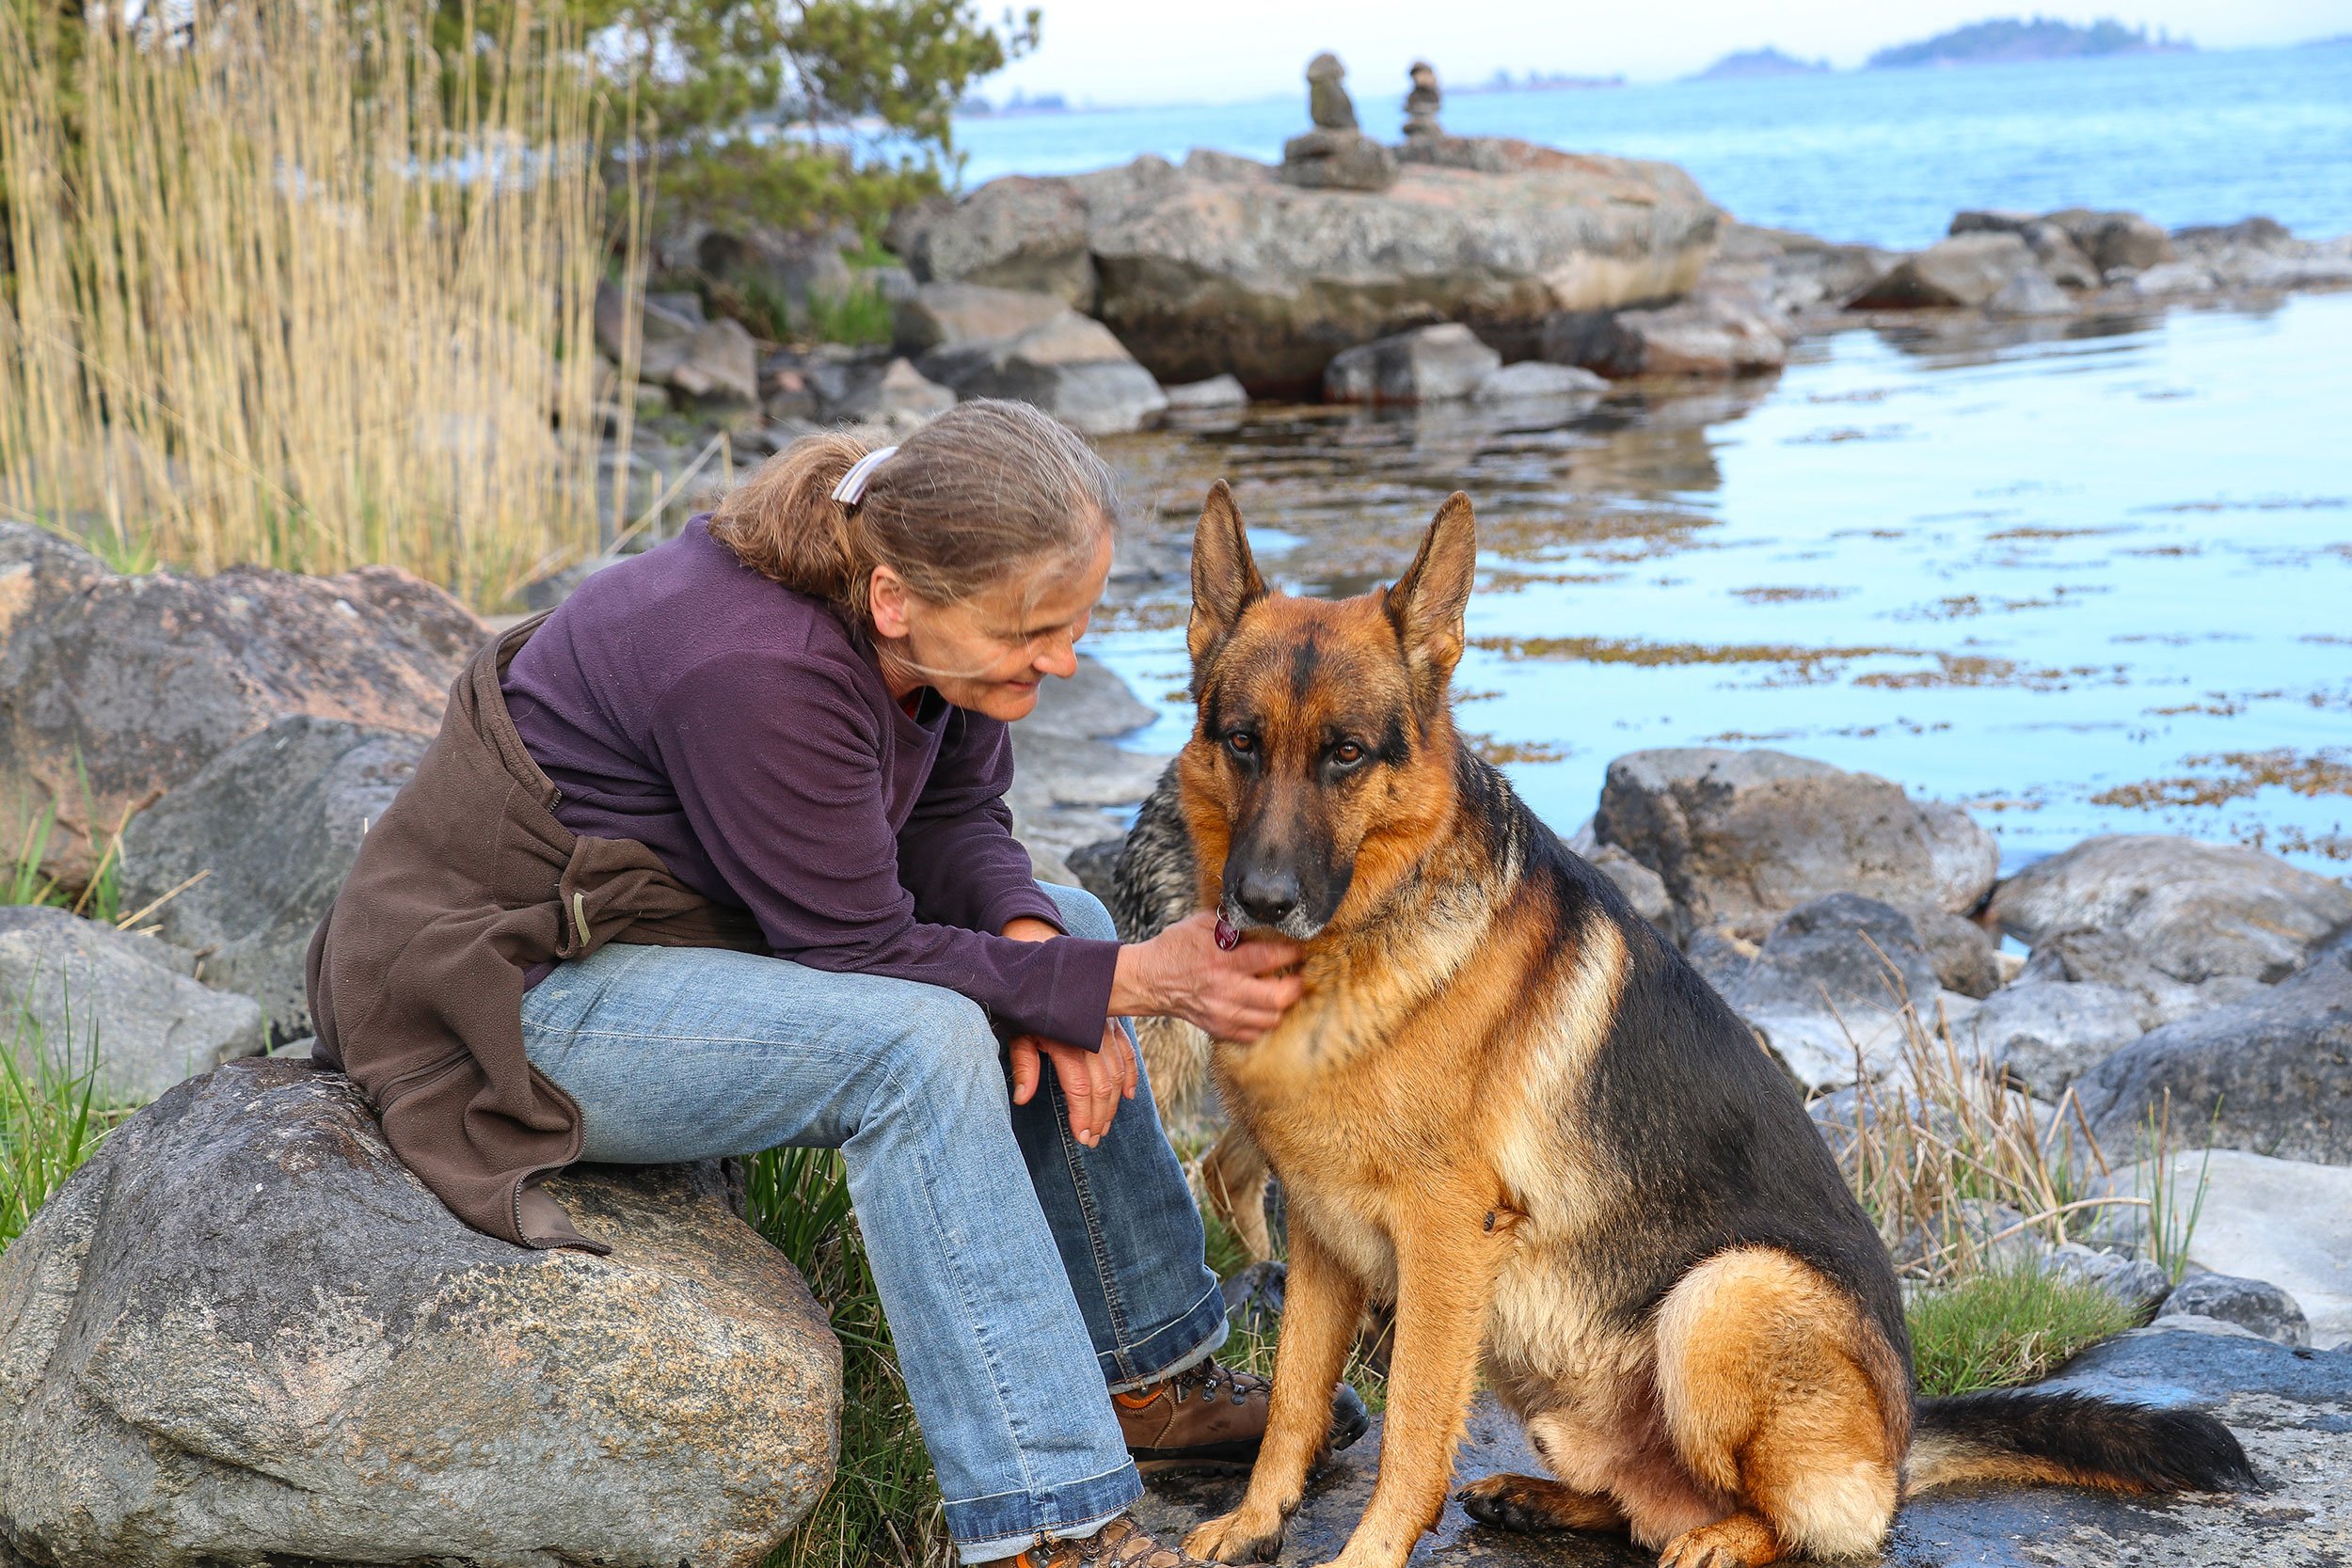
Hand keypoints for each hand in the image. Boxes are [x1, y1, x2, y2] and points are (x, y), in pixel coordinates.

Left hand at [1009, 1018, 1137, 1146]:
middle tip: (1093, 1139)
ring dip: (1113, 1104)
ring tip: (1104, 1126)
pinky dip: (1130, 1075)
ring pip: (1117, 1073)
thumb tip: (1022, 1098)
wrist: (1041, 971)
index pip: (1080, 1087)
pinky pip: (1128, 1052)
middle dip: (1099, 1116)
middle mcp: (1091, 1036)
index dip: (1083, 1114)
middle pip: (1103, 1085)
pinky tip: (1128, 1096)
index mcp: (1066, 1041)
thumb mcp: (1017, 1032)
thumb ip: (1023, 1065)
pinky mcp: (1113, 1024)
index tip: (1082, 1136)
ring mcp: (1105, 1029)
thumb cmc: (1025, 1006)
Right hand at [1111, 911, 1303, 1042]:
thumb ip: (1231, 922)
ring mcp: (1222, 1013)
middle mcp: (1225, 990)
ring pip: (1270, 1019)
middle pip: (1277, 998)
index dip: (1291, 953)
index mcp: (1222, 960)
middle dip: (1295, 986)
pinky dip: (1263, 1022)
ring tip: (1281, 992)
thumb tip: (1259, 917)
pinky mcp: (1218, 1028)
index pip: (1269, 958)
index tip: (1299, 950)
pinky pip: (1254, 1034)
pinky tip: (1262, 1008)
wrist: (1149, 980)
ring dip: (1281, 1006)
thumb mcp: (1201, 923)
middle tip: (1298, 976)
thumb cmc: (1175, 948)